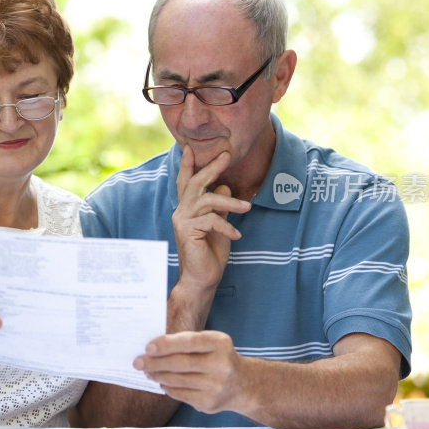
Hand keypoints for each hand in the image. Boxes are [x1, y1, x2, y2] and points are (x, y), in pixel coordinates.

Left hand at [134, 331, 243, 413]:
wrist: (243, 384)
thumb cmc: (218, 358)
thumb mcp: (210, 343)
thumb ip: (186, 342)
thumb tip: (152, 348)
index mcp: (220, 343)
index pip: (188, 342)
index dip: (166, 344)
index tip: (148, 347)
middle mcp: (221, 365)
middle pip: (180, 363)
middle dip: (155, 362)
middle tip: (138, 361)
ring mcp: (216, 386)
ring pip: (177, 380)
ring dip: (158, 375)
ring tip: (147, 371)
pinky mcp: (209, 402)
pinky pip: (180, 394)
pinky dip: (167, 387)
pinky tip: (161, 381)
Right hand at [173, 146, 250, 291]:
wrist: (201, 280)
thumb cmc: (209, 254)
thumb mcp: (219, 226)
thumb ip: (220, 208)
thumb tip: (223, 187)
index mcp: (187, 209)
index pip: (185, 182)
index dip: (186, 165)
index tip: (189, 147)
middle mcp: (181, 212)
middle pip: (194, 182)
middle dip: (211, 167)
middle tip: (227, 155)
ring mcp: (182, 221)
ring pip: (207, 199)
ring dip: (230, 202)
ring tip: (247, 206)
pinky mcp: (187, 231)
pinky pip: (211, 220)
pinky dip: (226, 226)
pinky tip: (236, 235)